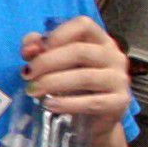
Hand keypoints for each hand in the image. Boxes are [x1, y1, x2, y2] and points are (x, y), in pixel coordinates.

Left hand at [21, 17, 132, 137]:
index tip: (34, 51)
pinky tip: (50, 105)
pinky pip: (93, 101)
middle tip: (27, 74)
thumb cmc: (73, 88)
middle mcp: (114, 56)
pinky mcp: (120, 102)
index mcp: (99, 40)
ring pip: (85, 77)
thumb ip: (40, 52)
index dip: (57, 35)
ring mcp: (120, 79)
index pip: (83, 25)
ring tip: (33, 90)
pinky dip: (68, 103)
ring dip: (53, 82)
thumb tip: (29, 47)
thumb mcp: (55, 66)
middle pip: (80, 51)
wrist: (91, 121)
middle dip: (47, 62)